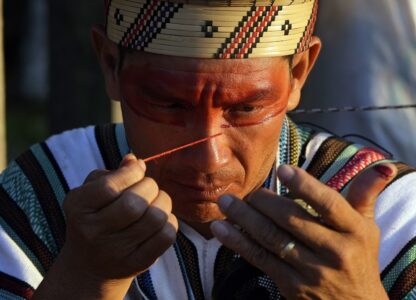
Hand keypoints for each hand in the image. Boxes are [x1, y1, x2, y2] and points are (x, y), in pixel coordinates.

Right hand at [36, 154, 177, 298]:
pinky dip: (169, 221)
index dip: (131, 173)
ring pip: (155, 218)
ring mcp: (115, 251)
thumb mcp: (91, 192)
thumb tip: (135, 161)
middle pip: (135, 203)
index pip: (109, 186)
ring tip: (156, 201)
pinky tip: (160, 219)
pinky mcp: (137, 263)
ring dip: (163, 202)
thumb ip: (112, 173)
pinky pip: (166, 236)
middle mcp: (93, 232)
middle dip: (150, 187)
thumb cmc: (95, 215)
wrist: (89, 264)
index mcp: (78, 207)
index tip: (138, 170)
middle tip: (148, 187)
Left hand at [211, 163, 396, 299]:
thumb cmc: (359, 259)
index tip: (281, 170)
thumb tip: (379, 164)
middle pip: (292, 220)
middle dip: (263, 202)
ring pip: (272, 238)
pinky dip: (238, 242)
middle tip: (244, 190)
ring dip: (244, 219)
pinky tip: (221, 229)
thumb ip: (364, 195)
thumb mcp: (366, 228)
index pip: (328, 203)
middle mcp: (335, 251)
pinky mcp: (291, 286)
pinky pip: (260, 259)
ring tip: (225, 202)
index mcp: (354, 231)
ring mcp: (312, 271)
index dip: (304, 185)